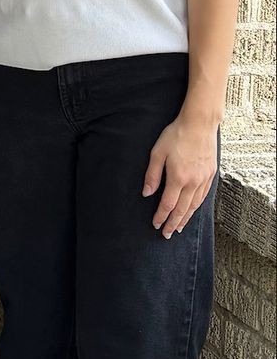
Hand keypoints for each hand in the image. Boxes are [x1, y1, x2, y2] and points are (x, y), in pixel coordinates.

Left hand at [143, 113, 218, 238]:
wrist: (199, 124)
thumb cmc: (176, 135)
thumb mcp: (157, 153)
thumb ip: (152, 175)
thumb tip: (147, 193)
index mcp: (178, 178)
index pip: (168, 204)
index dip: (161, 216)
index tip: (155, 225)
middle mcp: (193, 182)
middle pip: (183, 209)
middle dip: (173, 223)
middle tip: (167, 234)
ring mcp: (204, 179)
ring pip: (195, 205)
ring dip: (186, 218)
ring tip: (179, 227)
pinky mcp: (211, 175)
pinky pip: (204, 196)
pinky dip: (197, 207)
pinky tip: (192, 210)